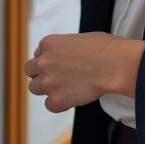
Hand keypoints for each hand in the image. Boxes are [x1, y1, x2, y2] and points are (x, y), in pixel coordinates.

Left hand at [25, 32, 144, 113]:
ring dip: (47, 88)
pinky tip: (71, 98)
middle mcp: (43, 62)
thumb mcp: (80, 38)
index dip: (50, 58)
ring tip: (64, 87)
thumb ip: (66, 48)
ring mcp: (48, 82)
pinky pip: (49, 105)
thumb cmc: (105, 49)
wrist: (114, 65)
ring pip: (34, 88)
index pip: (39, 53)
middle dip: (41, 73)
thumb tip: (67, 56)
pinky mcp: (56, 100)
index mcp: (49, 43)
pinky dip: (59, 103)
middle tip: (57, 75)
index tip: (59, 63)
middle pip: (30, 70)